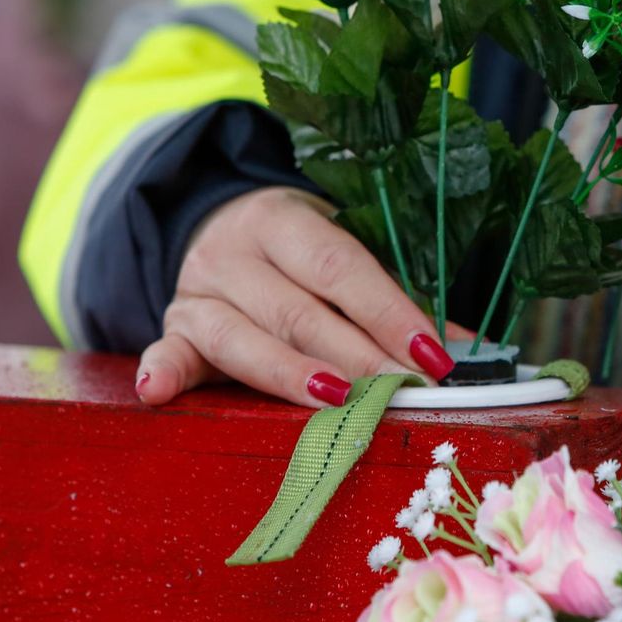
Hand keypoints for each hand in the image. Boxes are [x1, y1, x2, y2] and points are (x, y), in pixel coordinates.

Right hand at [134, 186, 455, 406]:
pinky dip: (161, 372)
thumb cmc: (298, 253)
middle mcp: (233, 252)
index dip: (387, 311)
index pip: (339, 266)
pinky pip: (162, 351)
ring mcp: (197, 292)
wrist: (218, 229)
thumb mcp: (342, 255)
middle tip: (401, 391)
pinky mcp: (171, 329)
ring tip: (336, 401)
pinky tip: (157, 392)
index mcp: (283, 219)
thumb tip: (464, 348)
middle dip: (356, 356)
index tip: (431, 355)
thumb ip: (396, 298)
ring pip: (240, 338)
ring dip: (290, 375)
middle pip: (297, 310)